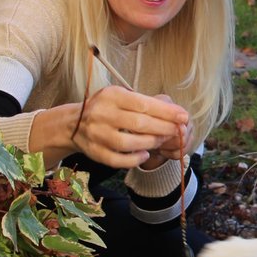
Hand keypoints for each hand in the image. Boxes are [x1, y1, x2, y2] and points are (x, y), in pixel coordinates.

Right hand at [70, 86, 187, 168]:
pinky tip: (145, 154)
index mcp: (111, 95)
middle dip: (163, 128)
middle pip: (139, 124)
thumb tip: (177, 113)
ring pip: (128, 143)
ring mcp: (96, 134)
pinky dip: (134, 159)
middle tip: (177, 131)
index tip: (183, 116)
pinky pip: (117, 160)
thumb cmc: (107, 108)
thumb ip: (146, 104)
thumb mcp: (122, 97)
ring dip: (150, 143)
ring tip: (161, 141)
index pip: (144, 104)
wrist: (73, 123)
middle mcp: (101, 114)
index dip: (167, 112)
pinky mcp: (94, 152)